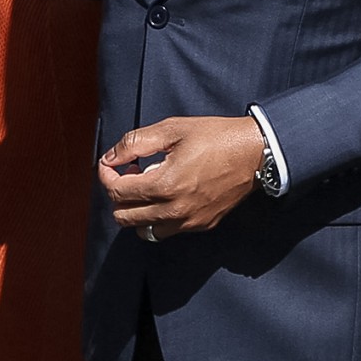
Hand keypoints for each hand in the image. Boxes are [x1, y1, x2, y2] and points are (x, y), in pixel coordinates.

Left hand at [98, 115, 263, 239]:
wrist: (255, 152)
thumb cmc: (215, 137)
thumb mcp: (171, 129)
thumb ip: (135, 143)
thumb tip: (110, 157)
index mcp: (165, 185)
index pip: (117, 192)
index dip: (106, 175)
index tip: (110, 164)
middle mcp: (175, 210)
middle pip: (124, 217)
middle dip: (118, 195)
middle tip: (130, 174)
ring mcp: (189, 222)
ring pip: (144, 231)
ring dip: (137, 212)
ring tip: (147, 188)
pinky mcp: (201, 226)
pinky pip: (167, 231)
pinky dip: (158, 218)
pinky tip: (167, 195)